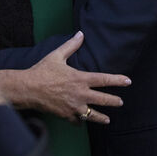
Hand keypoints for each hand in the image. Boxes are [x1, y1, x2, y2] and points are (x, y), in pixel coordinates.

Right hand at [0, 32, 130, 124]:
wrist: (28, 89)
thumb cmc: (42, 71)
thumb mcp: (57, 55)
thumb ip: (71, 46)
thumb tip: (80, 34)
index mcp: (80, 78)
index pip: (104, 80)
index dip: (117, 80)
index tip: (128, 81)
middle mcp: (80, 94)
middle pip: (103, 100)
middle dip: (114, 101)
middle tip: (120, 102)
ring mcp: (74, 106)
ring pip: (93, 115)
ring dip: (102, 118)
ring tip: (108, 119)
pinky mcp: (66, 115)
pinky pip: (77, 121)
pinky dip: (80, 121)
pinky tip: (82, 121)